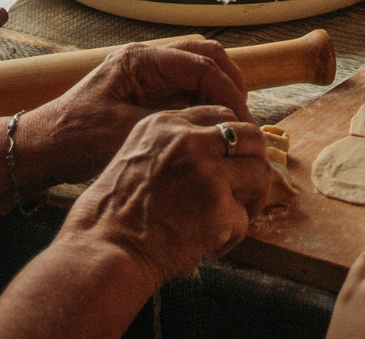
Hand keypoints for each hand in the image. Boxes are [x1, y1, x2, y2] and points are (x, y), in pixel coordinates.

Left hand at [16, 37, 253, 184]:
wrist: (42, 148)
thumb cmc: (75, 138)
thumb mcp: (123, 133)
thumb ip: (170, 124)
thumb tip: (215, 127)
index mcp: (140, 60)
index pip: (199, 64)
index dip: (227, 91)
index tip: (243, 121)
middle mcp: (148, 60)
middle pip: (207, 56)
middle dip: (232, 84)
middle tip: (246, 119)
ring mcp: (150, 75)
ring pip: (201, 70)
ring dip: (223, 92)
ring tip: (237, 125)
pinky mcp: (150, 93)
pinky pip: (190, 89)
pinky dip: (209, 103)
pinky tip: (217, 128)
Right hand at [52, 107, 277, 287]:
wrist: (103, 250)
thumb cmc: (111, 214)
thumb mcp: (134, 156)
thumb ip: (172, 147)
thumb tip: (212, 155)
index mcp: (166, 124)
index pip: (222, 115)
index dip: (234, 141)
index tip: (232, 162)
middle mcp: (190, 140)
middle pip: (251, 136)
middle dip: (254, 163)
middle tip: (246, 190)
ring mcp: (207, 172)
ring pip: (260, 174)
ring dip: (252, 199)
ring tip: (232, 220)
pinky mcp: (218, 207)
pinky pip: (245, 220)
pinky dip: (231, 238)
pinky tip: (208, 245)